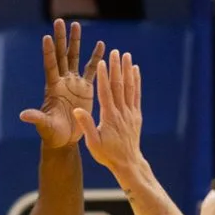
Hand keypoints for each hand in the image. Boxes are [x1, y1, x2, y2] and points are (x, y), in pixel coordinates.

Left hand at [20, 19, 104, 148]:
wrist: (65, 140)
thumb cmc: (52, 134)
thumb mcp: (45, 126)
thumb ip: (37, 118)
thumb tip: (23, 115)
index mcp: (53, 88)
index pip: (50, 66)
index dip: (48, 52)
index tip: (46, 37)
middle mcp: (62, 82)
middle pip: (61, 55)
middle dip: (61, 38)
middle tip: (60, 21)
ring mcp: (74, 83)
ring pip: (75, 58)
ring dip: (76, 42)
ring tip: (76, 24)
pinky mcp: (85, 89)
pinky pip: (92, 70)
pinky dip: (96, 57)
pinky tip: (101, 44)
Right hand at [73, 50, 143, 172]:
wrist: (127, 162)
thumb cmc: (107, 154)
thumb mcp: (93, 143)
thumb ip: (86, 126)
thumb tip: (77, 110)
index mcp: (109, 117)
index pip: (106, 93)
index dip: (104, 77)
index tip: (103, 63)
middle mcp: (122, 112)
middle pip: (119, 86)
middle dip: (117, 68)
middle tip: (116, 52)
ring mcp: (130, 112)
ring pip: (129, 87)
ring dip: (128, 70)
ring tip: (127, 55)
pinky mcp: (136, 115)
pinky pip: (137, 94)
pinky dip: (137, 81)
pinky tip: (136, 70)